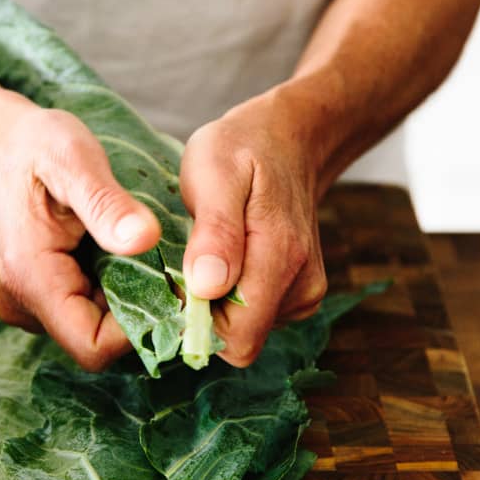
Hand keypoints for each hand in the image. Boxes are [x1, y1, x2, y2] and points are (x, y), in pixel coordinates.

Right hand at [0, 91, 160, 370]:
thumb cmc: (32, 144)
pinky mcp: (37, 294)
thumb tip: (146, 239)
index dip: (140, 330)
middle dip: (139, 310)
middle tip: (169, 264)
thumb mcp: (74, 160)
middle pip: (96, 341)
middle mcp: (23, 304)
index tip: (175, 290)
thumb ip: (106, 204)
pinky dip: (112, 287)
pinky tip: (120, 250)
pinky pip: (84, 308)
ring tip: (143, 250)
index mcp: (31, 280)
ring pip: (93, 326)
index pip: (92, 347)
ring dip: (127, 297)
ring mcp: (28, 302)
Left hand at [181, 89, 327, 366]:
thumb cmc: (243, 149)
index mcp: (281, 256)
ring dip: (217, 303)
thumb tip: (207, 287)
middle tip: (186, 260)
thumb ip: (215, 232)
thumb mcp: (214, 173)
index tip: (175, 282)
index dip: (196, 321)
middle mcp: (302, 285)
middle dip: (204, 314)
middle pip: (239, 340)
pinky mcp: (299, 294)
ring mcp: (304, 293)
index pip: (236, 338)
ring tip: (208, 251)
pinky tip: (226, 257)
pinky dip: (232, 296)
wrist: (288, 139)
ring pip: (245, 330)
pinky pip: (254, 317)